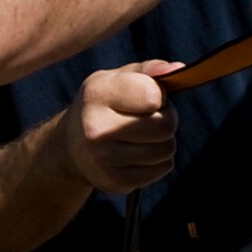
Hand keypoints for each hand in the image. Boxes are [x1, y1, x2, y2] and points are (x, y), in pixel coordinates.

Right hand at [59, 62, 179, 194]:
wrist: (71, 146)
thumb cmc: (103, 104)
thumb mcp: (117, 78)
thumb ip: (148, 70)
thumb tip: (179, 69)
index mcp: (97, 94)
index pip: (152, 96)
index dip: (160, 95)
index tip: (149, 95)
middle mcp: (96, 129)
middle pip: (165, 126)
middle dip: (167, 119)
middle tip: (151, 116)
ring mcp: (104, 160)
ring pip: (167, 149)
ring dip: (164, 140)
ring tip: (144, 134)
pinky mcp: (116, 182)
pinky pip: (163, 168)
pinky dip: (159, 160)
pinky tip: (140, 152)